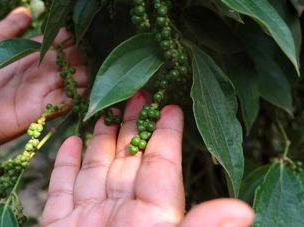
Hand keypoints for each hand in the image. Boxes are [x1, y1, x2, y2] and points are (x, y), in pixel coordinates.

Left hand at [0, 7, 87, 159]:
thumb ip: (7, 28)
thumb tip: (26, 10)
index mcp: (34, 55)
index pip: (64, 41)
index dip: (70, 35)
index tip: (70, 31)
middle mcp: (45, 72)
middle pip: (78, 59)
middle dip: (81, 53)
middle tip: (73, 52)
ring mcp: (47, 91)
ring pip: (82, 79)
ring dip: (84, 71)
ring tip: (74, 67)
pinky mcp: (44, 110)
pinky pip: (72, 100)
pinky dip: (79, 93)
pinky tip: (77, 84)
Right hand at [41, 92, 253, 226]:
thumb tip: (244, 212)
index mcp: (150, 218)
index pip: (161, 167)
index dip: (166, 136)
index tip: (172, 105)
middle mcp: (120, 212)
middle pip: (129, 159)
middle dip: (132, 124)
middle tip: (138, 90)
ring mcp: (87, 218)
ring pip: (96, 167)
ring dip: (100, 138)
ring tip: (105, 108)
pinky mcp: (59, 225)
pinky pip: (62, 188)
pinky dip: (65, 165)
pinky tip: (71, 140)